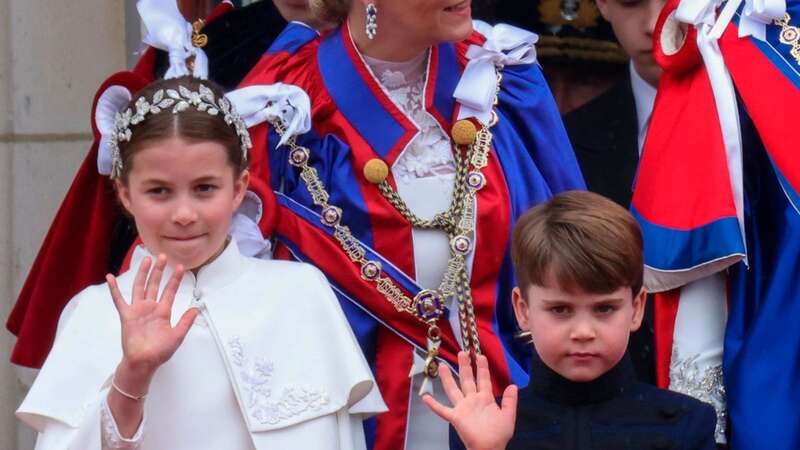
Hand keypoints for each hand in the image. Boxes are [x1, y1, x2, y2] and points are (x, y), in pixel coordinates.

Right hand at [106, 255, 197, 377]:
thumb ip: (186, 321)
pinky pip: (119, 299)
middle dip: (159, 270)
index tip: (181, 267)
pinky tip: (110, 277)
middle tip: (163, 256)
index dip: (175, 279)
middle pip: (154, 284)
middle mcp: (150, 308)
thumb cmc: (160, 352)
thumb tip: (196, 308)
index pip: (170, 291)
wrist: (143, 362)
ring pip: (140, 287)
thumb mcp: (177, 335)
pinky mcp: (126, 315)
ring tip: (146, 259)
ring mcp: (138, 310)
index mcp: (163, 312)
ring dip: (142, 273)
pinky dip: (114, 289)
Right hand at [422, 351, 517, 449]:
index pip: (483, 379)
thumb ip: (510, 401)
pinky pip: (442, 410)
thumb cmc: (499, 434)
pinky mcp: (455, 417)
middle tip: (462, 352)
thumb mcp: (508, 416)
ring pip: (453, 389)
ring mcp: (463, 408)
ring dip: (448, 378)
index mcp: (485, 399)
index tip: (480, 355)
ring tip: (442, 365)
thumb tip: (513, 385)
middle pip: (467, 379)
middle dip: (465, 366)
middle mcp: (472, 400)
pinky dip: (433, 404)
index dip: (482, 368)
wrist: (489, 448)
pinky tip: (425, 397)